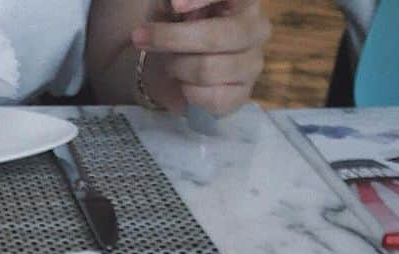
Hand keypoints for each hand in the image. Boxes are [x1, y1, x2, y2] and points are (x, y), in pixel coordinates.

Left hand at [132, 0, 270, 116]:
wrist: (170, 66)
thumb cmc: (174, 25)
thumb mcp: (167, 5)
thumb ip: (170, 0)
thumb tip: (172, 3)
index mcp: (244, 0)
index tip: (173, 6)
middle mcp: (257, 28)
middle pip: (216, 37)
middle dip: (173, 40)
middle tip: (142, 38)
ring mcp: (253, 63)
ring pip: (206, 69)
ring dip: (177, 67)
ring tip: (171, 63)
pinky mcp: (243, 95)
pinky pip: (211, 99)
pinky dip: (187, 93)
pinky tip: (185, 85)